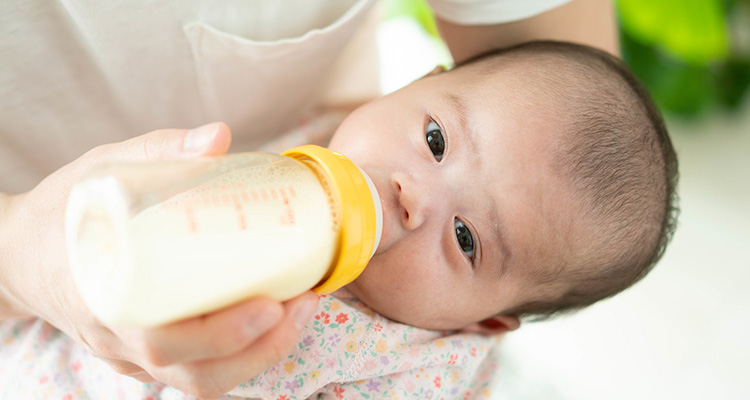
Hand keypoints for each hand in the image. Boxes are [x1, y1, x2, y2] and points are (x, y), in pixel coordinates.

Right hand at [0, 123, 319, 398]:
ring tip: (298, 313)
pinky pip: (194, 372)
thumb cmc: (64, 211)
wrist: (17, 252)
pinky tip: (271, 323)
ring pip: (199, 381)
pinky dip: (238, 357)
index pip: (164, 340)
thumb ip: (159, 151)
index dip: (222, 333)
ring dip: (258, 357)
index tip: (271, 303)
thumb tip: (221, 137)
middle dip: (260, 347)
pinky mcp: (143, 355)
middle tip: (304, 304)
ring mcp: (131, 354)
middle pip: (195, 372)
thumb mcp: (102, 170)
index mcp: (103, 298)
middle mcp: (120, 339)